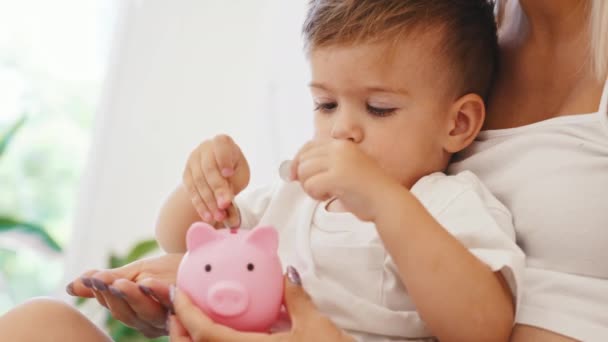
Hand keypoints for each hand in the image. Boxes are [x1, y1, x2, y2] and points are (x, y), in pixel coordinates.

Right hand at [66, 253, 182, 337]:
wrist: (202, 263)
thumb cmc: (169, 271)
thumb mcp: (135, 273)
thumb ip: (107, 281)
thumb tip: (71, 287)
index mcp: (136, 315)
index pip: (113, 307)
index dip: (101, 293)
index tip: (91, 278)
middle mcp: (152, 322)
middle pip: (127, 314)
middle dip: (114, 296)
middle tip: (103, 279)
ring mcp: (170, 316)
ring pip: (147, 312)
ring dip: (133, 296)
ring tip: (121, 282)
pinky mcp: (187, 306)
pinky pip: (171, 303)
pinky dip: (159, 293)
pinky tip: (148, 281)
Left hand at [169, 266, 353, 341]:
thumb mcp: (315, 325)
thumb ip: (296, 297)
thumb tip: (287, 272)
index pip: (206, 334)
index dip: (187, 313)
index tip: (178, 292)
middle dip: (179, 330)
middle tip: (179, 306)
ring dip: (193, 339)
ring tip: (193, 319)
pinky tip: (223, 332)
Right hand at [183, 134, 248, 226]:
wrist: (218, 173)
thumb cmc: (234, 172)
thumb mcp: (240, 176)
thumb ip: (234, 187)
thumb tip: (229, 212)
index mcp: (222, 142)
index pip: (221, 145)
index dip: (223, 159)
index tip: (228, 173)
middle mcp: (205, 148)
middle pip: (209, 169)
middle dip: (217, 189)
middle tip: (225, 205)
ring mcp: (193, 160)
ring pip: (199, 182)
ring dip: (209, 201)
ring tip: (219, 216)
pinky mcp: (186, 174)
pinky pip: (192, 191)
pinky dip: (200, 205)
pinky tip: (208, 216)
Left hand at [291, 139, 396, 220]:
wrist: (387, 202)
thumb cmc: (366, 191)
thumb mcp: (345, 169)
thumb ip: (324, 165)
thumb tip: (292, 171)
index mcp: (342, 145)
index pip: (308, 147)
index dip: (297, 162)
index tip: (292, 177)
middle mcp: (339, 148)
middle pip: (302, 160)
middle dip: (305, 178)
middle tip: (320, 190)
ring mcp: (339, 161)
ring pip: (303, 172)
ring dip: (310, 188)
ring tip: (327, 194)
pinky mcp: (338, 176)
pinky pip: (310, 185)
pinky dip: (316, 195)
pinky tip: (330, 197)